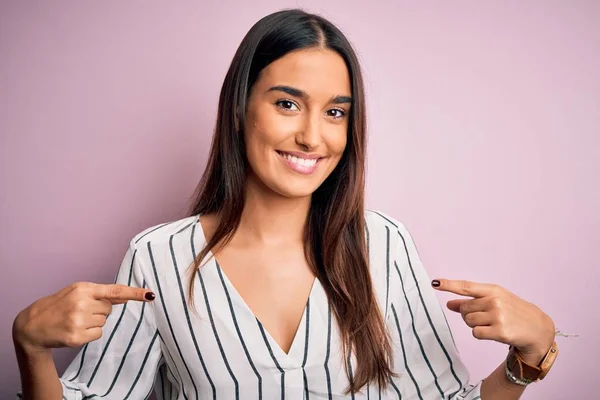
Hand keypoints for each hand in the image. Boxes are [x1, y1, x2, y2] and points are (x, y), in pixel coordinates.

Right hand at [12, 282, 154, 355]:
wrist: (32, 325)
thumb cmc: (58, 305)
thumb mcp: (77, 293)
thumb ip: (102, 294)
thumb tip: (125, 297)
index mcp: (84, 288)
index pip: (114, 290)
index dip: (134, 293)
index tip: (150, 295)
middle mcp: (82, 303)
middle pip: (110, 309)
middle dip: (99, 311)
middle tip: (80, 312)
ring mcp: (79, 321)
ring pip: (104, 322)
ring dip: (94, 322)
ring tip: (76, 320)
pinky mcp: (77, 337)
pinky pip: (98, 334)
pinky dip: (90, 334)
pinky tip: (75, 330)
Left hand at [432, 279, 554, 365]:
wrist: (538, 329)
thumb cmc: (513, 313)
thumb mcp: (494, 302)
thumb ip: (471, 301)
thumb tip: (449, 303)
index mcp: (493, 290)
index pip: (466, 286)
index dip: (449, 285)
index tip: (435, 283)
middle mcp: (495, 300)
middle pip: (464, 309)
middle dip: (469, 314)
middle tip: (486, 317)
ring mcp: (498, 316)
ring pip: (468, 321)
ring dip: (475, 325)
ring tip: (492, 324)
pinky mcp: (500, 331)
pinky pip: (475, 333)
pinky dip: (481, 335)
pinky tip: (494, 333)